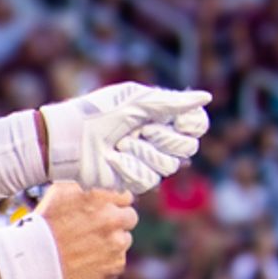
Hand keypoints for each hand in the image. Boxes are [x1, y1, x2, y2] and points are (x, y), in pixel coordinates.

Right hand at [41, 184, 136, 278]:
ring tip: (88, 249)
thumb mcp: (60, 192)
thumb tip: (98, 181)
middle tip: (97, 230)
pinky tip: (87, 263)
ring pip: (124, 241)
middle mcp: (113, 218)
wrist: (33, 261)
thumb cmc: (42, 225)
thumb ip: (85, 183)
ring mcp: (116, 243)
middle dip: (117, 223)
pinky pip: (117, 263)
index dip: (114, 203)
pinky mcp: (115, 266)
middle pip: (130, 218)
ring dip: (112, 243)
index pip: (126, 196)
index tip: (103, 210)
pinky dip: (106, 264)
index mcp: (102, 197)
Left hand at [44, 84, 213, 194]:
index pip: (196, 125)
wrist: (70, 137)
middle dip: (164, 138)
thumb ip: (172, 102)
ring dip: (142, 152)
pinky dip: (128, 167)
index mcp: (162, 116)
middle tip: (139, 129)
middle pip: (187, 148)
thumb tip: (206, 98)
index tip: (178, 119)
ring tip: (120, 144)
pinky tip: (112, 159)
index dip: (192, 125)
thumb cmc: (99, 113)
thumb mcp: (136, 101)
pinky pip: (147, 179)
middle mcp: (158, 140)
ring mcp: (147, 161)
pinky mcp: (133, 181)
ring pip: (169, 166)